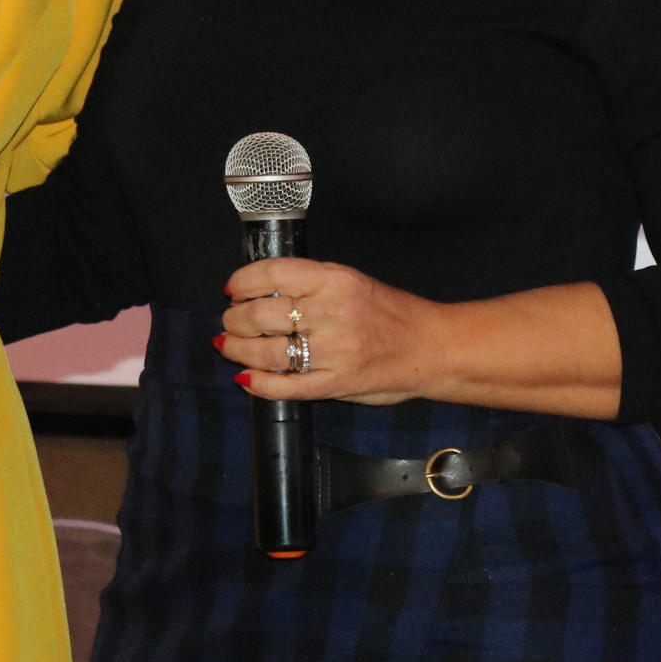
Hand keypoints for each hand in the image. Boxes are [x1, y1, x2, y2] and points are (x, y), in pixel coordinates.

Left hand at [219, 256, 443, 405]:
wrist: (431, 347)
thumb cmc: (390, 311)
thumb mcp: (352, 281)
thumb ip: (310, 285)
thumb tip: (259, 293)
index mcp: (335, 279)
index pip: (273, 274)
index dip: (243, 281)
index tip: (232, 289)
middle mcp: (332, 312)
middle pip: (261, 315)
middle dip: (234, 320)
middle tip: (229, 322)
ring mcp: (333, 351)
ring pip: (267, 353)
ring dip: (238, 351)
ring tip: (230, 347)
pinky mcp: (336, 384)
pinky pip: (287, 387)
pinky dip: (260, 385)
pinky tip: (246, 379)